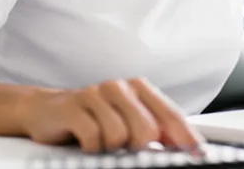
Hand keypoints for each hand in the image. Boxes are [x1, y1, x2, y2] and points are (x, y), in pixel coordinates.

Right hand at [18, 78, 205, 152]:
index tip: (197, 155)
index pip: (170, 115)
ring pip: (120, 136)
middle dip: (139, 147)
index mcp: (139, 88)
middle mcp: (119, 87)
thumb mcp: (128, 122)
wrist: (46, 111)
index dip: (185, 138)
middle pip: (147, 129)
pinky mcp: (73, 106)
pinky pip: (93, 137)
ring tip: (101, 142)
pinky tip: (87, 142)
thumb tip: (187, 147)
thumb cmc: (93, 118)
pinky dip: (91, 148)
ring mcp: (95, 93)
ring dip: (110, 148)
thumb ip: (156, 130)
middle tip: (124, 148)